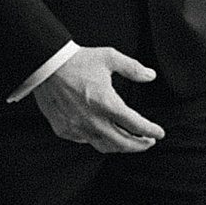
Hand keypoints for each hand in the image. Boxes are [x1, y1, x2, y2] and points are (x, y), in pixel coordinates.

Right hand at [33, 46, 163, 153]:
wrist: (46, 66)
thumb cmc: (78, 61)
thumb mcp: (109, 57)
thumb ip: (133, 68)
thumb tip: (151, 76)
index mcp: (107, 103)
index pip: (135, 124)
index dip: (150, 131)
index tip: (159, 133)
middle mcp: (93, 120)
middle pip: (123, 143)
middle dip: (139, 145)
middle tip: (148, 142)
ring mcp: (77, 128)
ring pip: (105, 146)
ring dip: (121, 147)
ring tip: (130, 142)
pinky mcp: (64, 130)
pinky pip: (86, 141)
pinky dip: (99, 140)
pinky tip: (104, 134)